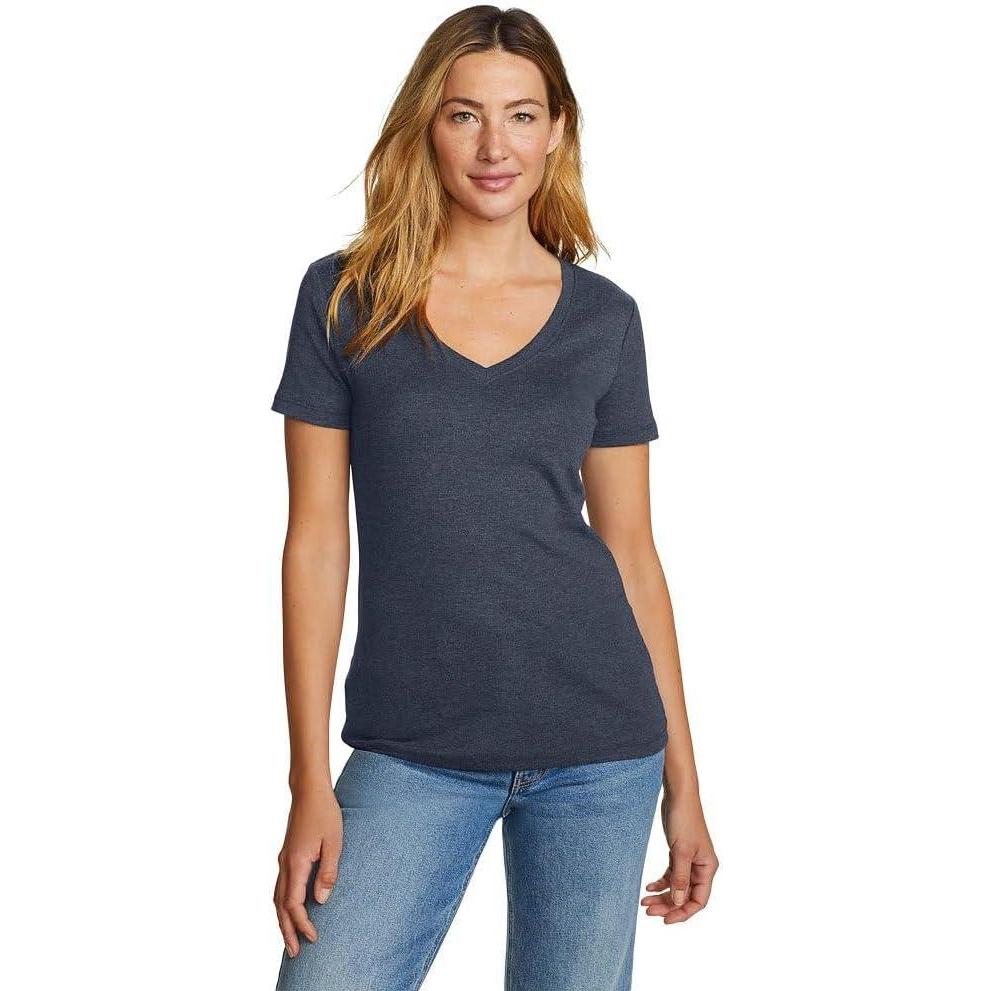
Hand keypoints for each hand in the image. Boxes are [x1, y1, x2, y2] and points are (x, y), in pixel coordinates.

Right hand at [273, 782, 342, 956]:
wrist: (309, 791)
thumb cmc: (325, 813)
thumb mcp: (334, 842)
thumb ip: (328, 872)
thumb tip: (321, 901)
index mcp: (296, 863)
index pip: (294, 904)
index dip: (302, 924)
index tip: (313, 937)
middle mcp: (285, 864)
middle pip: (280, 906)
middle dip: (287, 931)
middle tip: (294, 953)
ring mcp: (283, 860)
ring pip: (277, 898)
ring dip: (282, 920)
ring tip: (289, 938)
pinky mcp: (287, 855)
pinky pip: (280, 887)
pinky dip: (282, 904)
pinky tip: (289, 909)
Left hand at [641, 790, 718, 923]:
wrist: (678, 796)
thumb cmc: (684, 820)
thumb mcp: (681, 851)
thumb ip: (680, 878)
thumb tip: (679, 903)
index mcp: (707, 868)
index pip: (699, 901)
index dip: (683, 913)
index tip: (665, 920)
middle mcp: (701, 867)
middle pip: (686, 896)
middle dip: (668, 905)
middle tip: (648, 911)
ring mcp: (690, 861)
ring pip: (677, 887)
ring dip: (662, 895)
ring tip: (644, 902)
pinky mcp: (678, 853)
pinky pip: (672, 875)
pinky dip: (661, 882)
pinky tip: (649, 887)